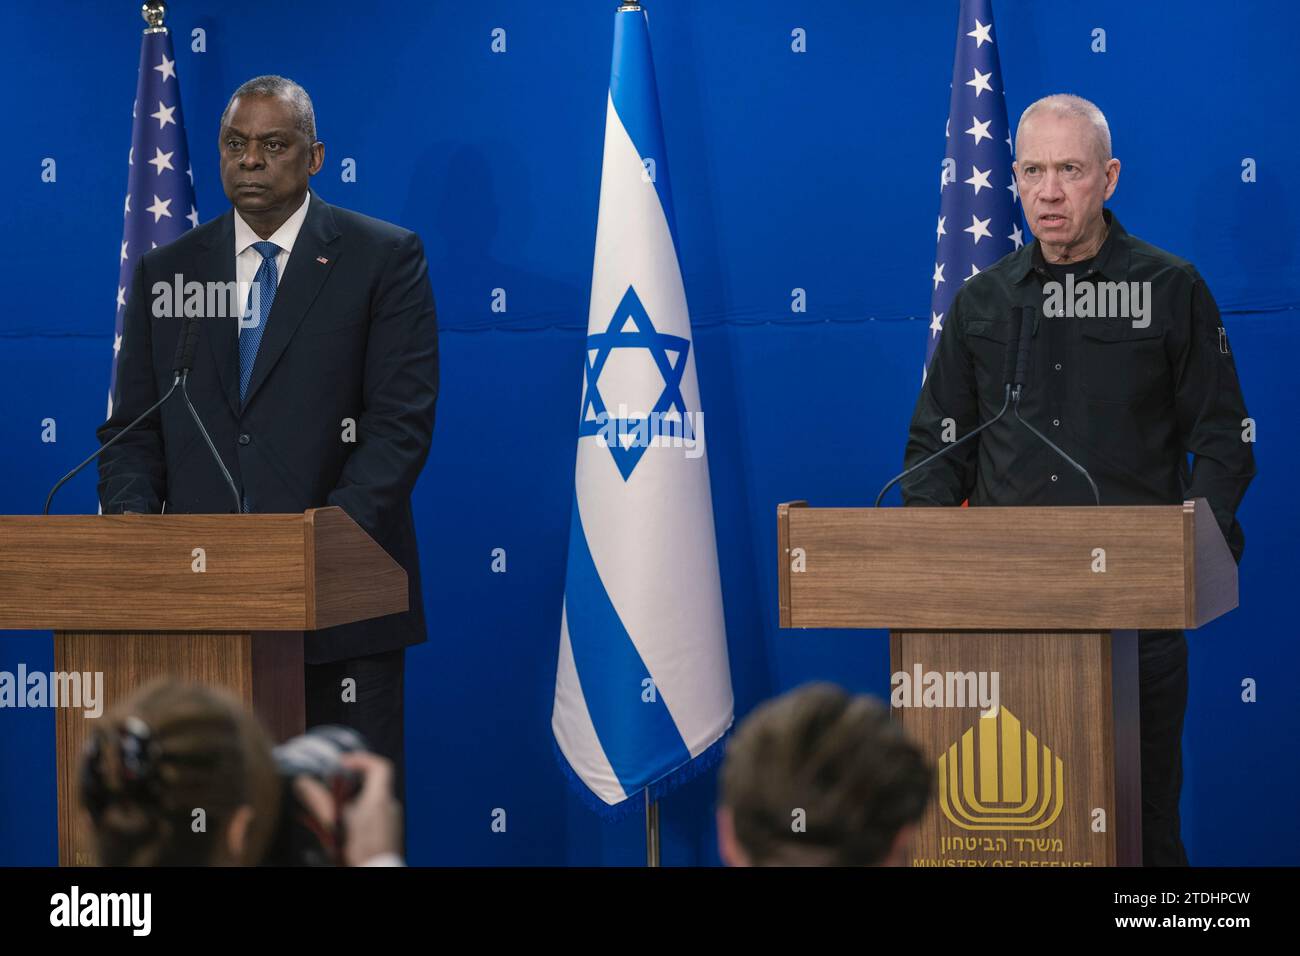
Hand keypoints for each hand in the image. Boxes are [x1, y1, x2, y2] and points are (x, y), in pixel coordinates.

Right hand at [292, 751, 402, 865]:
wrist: (374, 870)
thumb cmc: (357, 849)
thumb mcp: (334, 824)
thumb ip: (319, 800)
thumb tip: (303, 782)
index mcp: (380, 799)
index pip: (380, 766)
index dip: (362, 759)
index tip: (343, 764)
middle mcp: (390, 806)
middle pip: (375, 783)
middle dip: (353, 783)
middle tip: (335, 788)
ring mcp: (392, 820)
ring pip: (374, 800)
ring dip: (355, 800)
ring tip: (337, 811)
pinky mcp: (390, 832)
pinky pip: (377, 814)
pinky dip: (362, 813)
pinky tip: (347, 827)